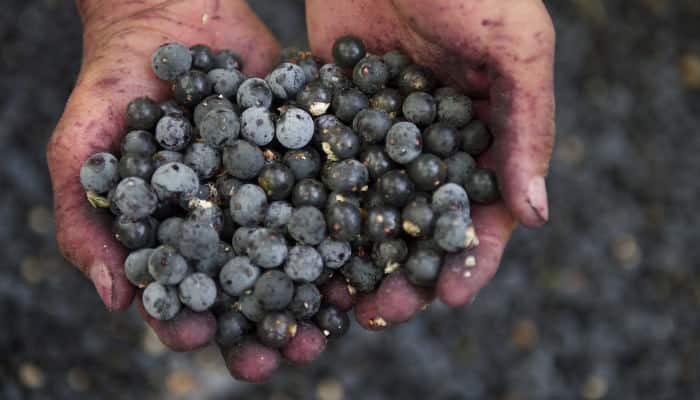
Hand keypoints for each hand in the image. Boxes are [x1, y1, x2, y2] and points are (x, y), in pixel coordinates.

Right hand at [47, 0, 323, 381]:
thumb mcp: (77, 150)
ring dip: (321, 290)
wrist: (168, 16)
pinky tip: (366, 247)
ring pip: (299, 254)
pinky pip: (330, 194)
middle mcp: (230, 224)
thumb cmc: (111, 85)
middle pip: (252, 290)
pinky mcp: (305, 157)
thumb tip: (114, 299)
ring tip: (340, 317)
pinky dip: (348, 221)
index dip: (190, 324)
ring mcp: (271, 194)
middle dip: (272, 326)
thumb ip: (82, 222)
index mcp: (176, 236)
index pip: (183, 297)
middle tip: (294, 353)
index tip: (202, 340)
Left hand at [306, 0, 554, 322]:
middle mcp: (430, 146)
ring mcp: (378, 134)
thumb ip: (529, 127)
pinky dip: (309, 205)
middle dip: (404, 271)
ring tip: (332, 293)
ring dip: (352, 253)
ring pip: (367, 208)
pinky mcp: (331, 114)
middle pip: (418, 224)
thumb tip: (536, 216)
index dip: (470, 259)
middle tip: (379, 311)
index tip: (450, 297)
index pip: (483, 213)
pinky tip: (291, 238)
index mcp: (485, 138)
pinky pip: (321, 167)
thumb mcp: (516, 48)